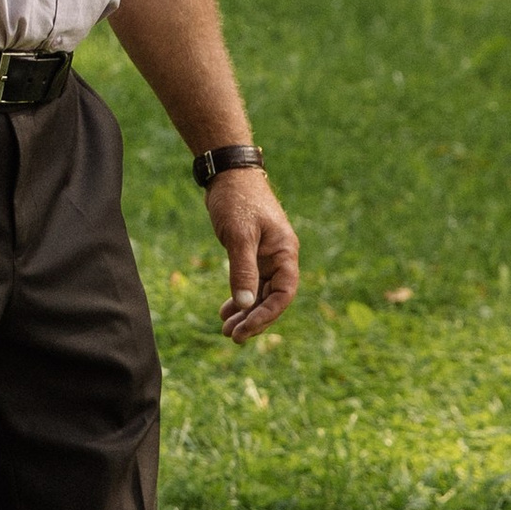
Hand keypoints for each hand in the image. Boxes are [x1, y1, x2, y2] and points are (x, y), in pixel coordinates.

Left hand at [207, 168, 298, 339]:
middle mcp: (280, 256)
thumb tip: (246, 305)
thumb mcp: (239, 236)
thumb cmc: (237, 200)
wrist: (228, 173)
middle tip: (231, 336)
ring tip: (226, 329)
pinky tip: (226, 310)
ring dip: (245, 312)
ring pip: (260, 293)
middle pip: (272, 298)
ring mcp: (266, 255)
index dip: (267, 315)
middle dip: (253, 319)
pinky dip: (240, 297)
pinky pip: (251, 282)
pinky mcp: (252, 253)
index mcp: (284, 252)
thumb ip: (243, 270)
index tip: (246, 329)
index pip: (284, 294)